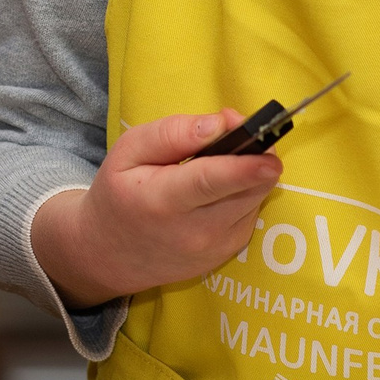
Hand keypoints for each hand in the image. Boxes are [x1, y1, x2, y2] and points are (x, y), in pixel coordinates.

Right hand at [32, 110, 284, 309]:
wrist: (108, 255)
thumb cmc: (119, 193)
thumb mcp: (129, 151)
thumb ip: (173, 133)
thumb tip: (220, 124)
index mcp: (162, 201)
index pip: (210, 183)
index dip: (245, 169)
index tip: (270, 157)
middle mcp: (193, 232)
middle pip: (245, 192)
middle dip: (259, 160)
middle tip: (250, 136)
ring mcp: (213, 249)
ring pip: (254, 201)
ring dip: (252, 176)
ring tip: (226, 161)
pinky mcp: (225, 255)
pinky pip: (249, 215)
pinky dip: (244, 195)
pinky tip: (222, 187)